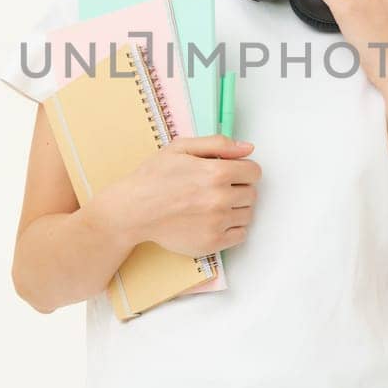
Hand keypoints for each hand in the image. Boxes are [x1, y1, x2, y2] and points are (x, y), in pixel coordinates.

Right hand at [86, 134, 259, 258]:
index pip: (254, 172)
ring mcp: (217, 223)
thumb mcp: (181, 148)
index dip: (242, 170)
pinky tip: (213, 221)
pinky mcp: (212, 243)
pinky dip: (232, 228)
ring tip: (212, 205)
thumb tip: (248, 148)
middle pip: (252, 194)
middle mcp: (220, 198)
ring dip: (236, 209)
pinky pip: (240, 235)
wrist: (134, 211)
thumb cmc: (154, 177)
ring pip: (247, 214)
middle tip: (215, 190)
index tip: (230, 174)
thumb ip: (218, 144)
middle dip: (238, 189)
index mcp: (217, 172)